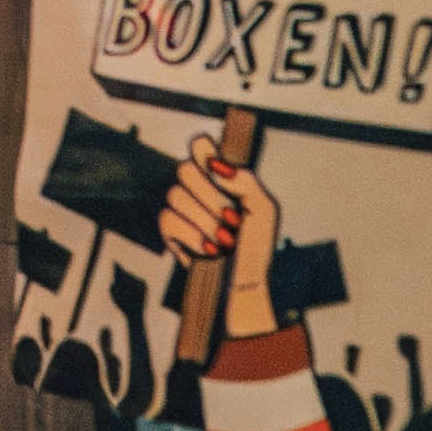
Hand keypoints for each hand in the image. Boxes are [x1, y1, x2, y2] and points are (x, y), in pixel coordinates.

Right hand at [156, 138, 282, 340]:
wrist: (244, 285)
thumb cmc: (255, 247)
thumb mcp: (263, 209)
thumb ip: (245, 179)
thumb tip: (217, 164)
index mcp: (219, 176)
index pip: (199, 144)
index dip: (204, 153)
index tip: (218, 173)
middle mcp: (197, 188)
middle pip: (184, 169)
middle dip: (212, 198)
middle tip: (231, 219)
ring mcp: (181, 209)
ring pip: (176, 195)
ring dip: (206, 222)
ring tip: (224, 241)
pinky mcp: (170, 233)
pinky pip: (168, 219)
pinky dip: (192, 236)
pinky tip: (209, 250)